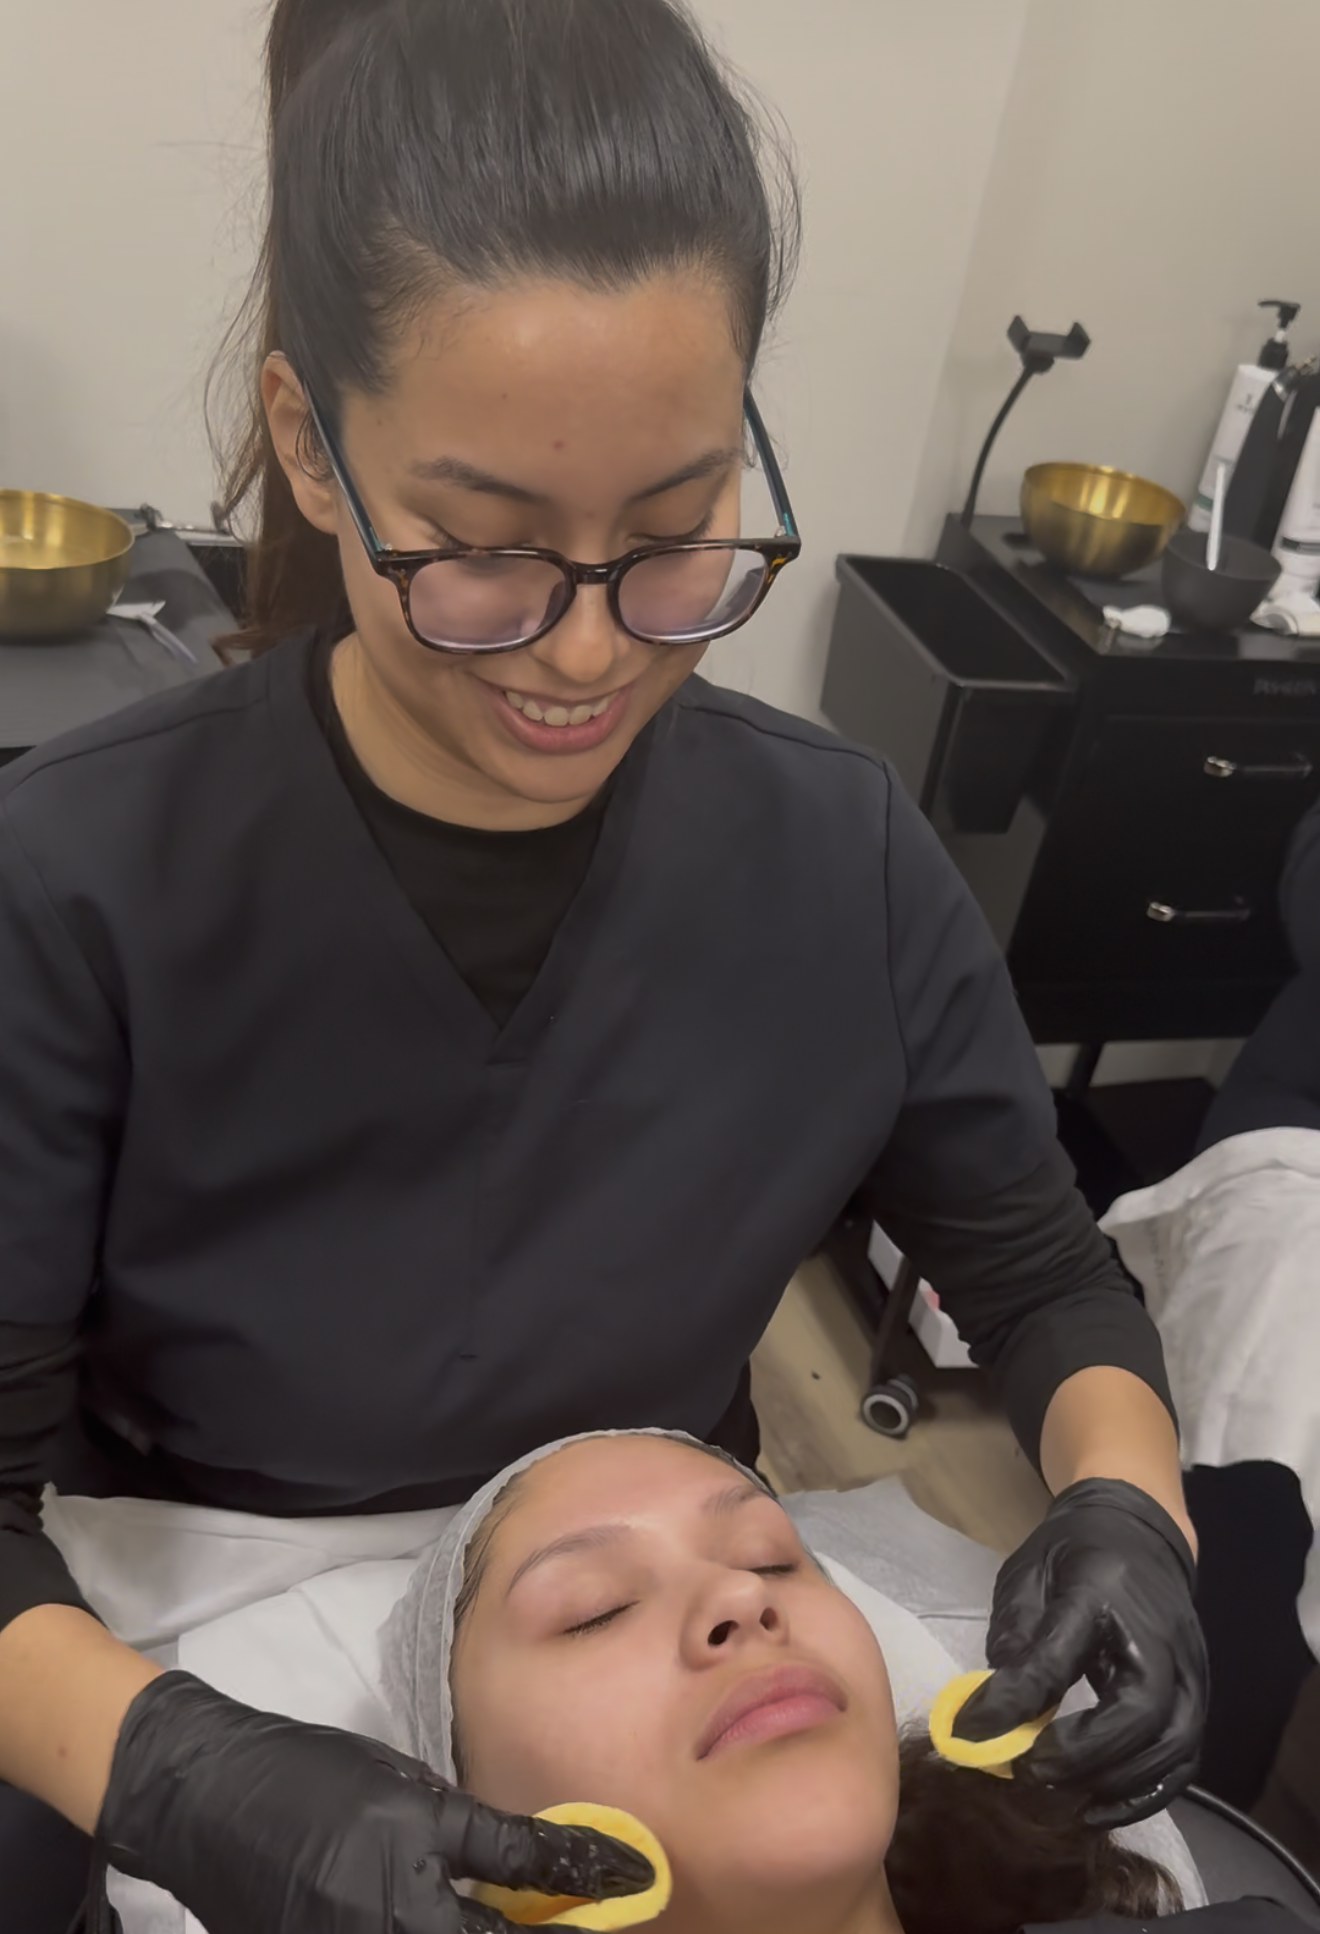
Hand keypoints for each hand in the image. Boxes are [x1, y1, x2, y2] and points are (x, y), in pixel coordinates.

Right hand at [95, 1672, 654, 1932]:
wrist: (208, 1792)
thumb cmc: (317, 1782)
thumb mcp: (417, 1799)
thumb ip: (495, 1846)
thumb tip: (573, 1863)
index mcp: (413, 1923)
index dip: (579, 1926)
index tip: (631, 1901)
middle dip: (539, 1933)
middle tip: (580, 1911)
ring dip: (486, 1930)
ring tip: (530, 1911)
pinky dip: (441, 1931)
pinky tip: (462, 1915)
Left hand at [955, 1478, 1207, 1826]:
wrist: (1138, 1530)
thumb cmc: (1074, 1553)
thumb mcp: (1027, 1576)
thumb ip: (1014, 1639)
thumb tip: (990, 1712)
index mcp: (1104, 1591)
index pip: (1064, 1654)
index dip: (1022, 1698)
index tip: (976, 1731)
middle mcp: (1161, 1636)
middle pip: (1140, 1716)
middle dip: (1081, 1756)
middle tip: (1026, 1770)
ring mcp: (1191, 1669)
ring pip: (1172, 1748)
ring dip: (1114, 1783)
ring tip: (1060, 1794)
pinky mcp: (1200, 1697)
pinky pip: (1184, 1761)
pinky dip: (1145, 1794)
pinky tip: (1100, 1805)